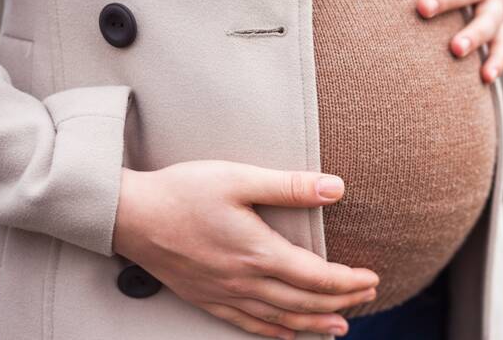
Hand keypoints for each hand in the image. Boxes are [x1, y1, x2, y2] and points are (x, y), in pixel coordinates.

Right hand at [113, 162, 378, 338]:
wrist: (130, 215)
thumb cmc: (184, 192)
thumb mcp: (239, 178)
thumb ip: (289, 186)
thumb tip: (335, 188)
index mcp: (258, 253)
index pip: (316, 277)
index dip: (348, 282)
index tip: (372, 278)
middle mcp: (245, 281)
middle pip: (304, 302)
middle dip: (341, 302)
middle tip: (367, 297)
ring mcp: (224, 295)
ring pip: (280, 319)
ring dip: (314, 323)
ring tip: (340, 327)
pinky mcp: (206, 299)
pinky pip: (247, 324)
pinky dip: (274, 332)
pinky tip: (287, 334)